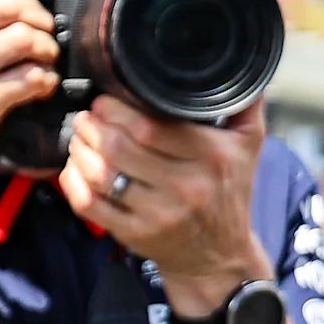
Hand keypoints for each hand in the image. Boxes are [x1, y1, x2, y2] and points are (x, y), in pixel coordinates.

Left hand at [60, 98, 271, 315]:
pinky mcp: (134, 234)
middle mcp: (186, 187)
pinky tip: (75, 167)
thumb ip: (244, 105)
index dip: (118, 110)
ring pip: (101, 174)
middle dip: (93, 125)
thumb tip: (240, 66)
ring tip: (80, 137)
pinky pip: (90, 204)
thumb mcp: (249, 147)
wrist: (220, 256)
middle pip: (120, 148)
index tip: (106, 101)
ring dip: (80, 150)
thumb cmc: (230, 193)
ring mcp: (158, 214)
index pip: (152, 128)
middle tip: (88, 116)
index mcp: (213, 158)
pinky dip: (73, 182)